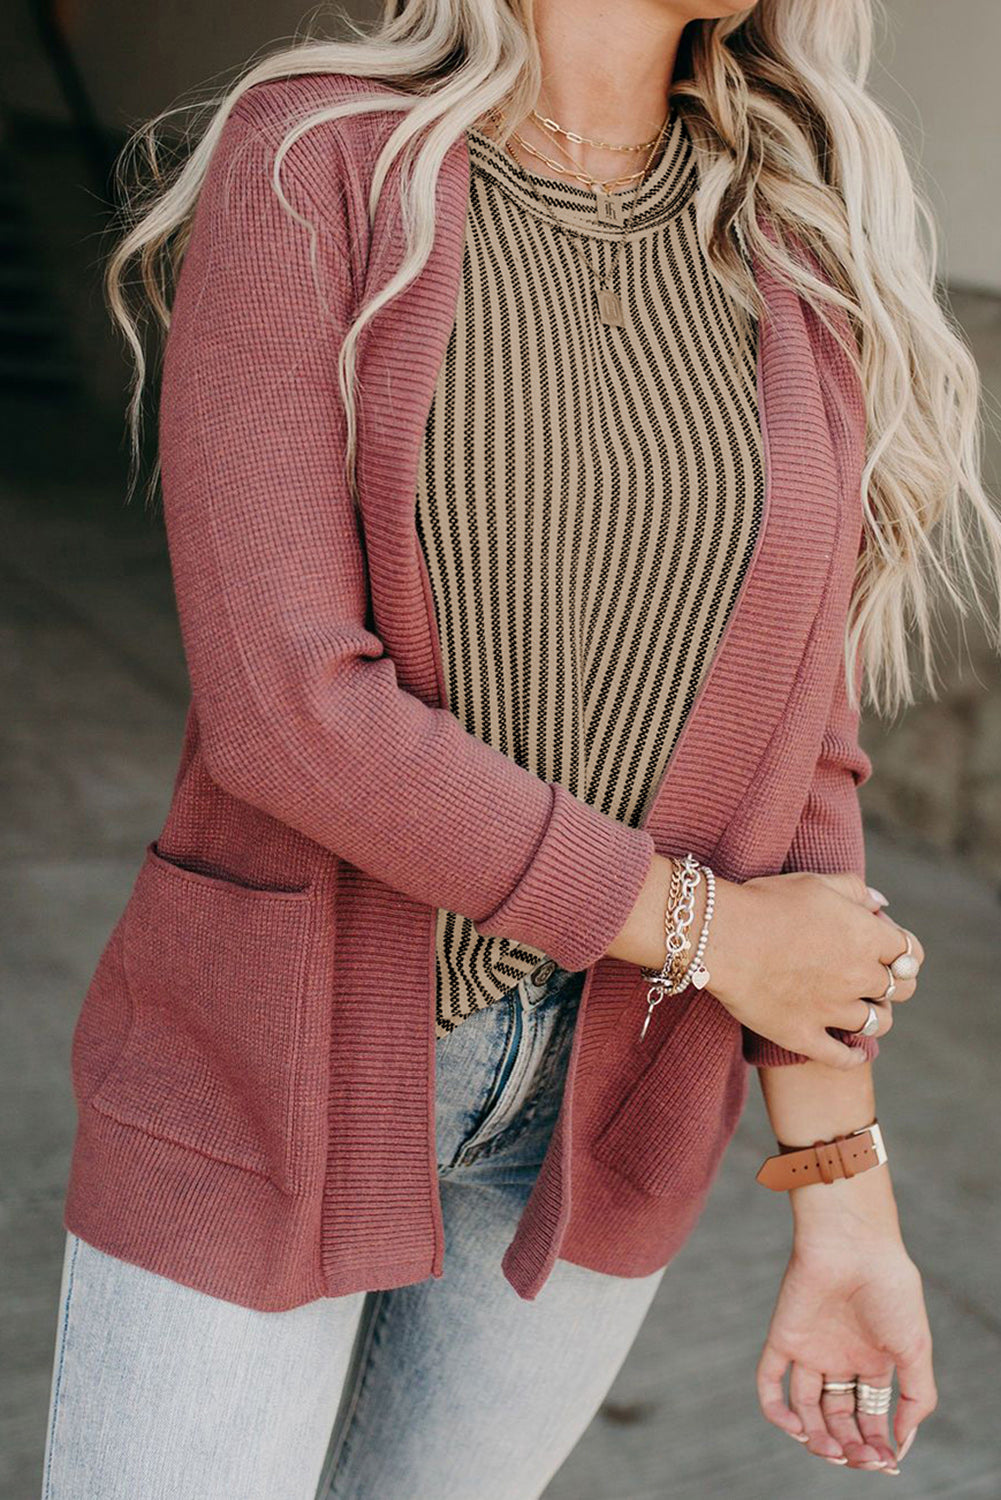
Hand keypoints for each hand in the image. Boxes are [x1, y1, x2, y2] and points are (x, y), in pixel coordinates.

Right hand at [703, 871, 924, 1067]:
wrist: (721, 935)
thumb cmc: (765, 902)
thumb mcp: (815, 882)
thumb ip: (854, 890)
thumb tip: (880, 903)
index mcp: (866, 937)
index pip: (911, 952)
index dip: (905, 951)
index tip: (889, 950)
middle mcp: (858, 976)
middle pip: (902, 990)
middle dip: (895, 983)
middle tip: (876, 979)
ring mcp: (832, 1009)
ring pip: (878, 1024)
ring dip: (876, 1016)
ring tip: (863, 1010)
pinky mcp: (804, 1034)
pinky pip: (841, 1058)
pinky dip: (852, 1056)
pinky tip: (853, 1051)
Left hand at [756, 1223, 936, 1471]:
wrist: (854, 1246)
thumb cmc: (890, 1290)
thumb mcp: (915, 1349)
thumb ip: (917, 1397)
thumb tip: (901, 1441)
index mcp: (872, 1361)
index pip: (869, 1415)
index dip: (877, 1443)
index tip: (886, 1461)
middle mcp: (840, 1358)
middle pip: (838, 1417)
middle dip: (849, 1445)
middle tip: (859, 1459)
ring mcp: (810, 1348)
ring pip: (806, 1407)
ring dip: (816, 1438)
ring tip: (833, 1451)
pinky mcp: (783, 1337)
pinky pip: (770, 1381)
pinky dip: (776, 1410)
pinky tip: (797, 1427)